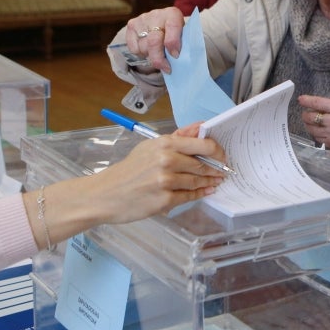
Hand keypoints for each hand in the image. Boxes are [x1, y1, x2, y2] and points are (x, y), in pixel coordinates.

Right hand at [93, 129, 225, 222]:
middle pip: (202, 165)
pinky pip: (189, 196)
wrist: (107, 194)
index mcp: (164, 144)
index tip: (222, 156)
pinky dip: (199, 194)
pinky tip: (205, 191)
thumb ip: (177, 138)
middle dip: (216, 169)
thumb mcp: (150, 147)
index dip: (217, 151)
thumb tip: (200, 128)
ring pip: (197, 181)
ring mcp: (166, 181)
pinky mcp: (164, 200)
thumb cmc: (130, 169)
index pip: (203, 144)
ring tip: (215, 182)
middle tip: (223, 172)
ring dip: (209, 182)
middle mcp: (166, 160)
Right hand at [125, 7, 185, 72]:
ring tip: (158, 54)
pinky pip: (134, 48)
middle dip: (159, 58)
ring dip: (151, 56)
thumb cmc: (176, 34)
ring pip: (143, 47)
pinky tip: (149, 50)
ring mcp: (142, 19)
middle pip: (154, 41)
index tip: (176, 56)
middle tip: (166, 68)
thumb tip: (177, 61)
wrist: (162, 24)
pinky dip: (141, 54)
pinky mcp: (131, 25)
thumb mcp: (183, 37)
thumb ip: (182, 45)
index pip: (172, 27)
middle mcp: (156, 15)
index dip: (173, 43)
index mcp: (173, 14)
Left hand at [298, 94, 329, 159]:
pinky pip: (318, 139)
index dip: (306, 101)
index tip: (301, 100)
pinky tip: (319, 130)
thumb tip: (318, 105)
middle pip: (310, 117)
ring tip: (312, 122)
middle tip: (307, 112)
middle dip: (306, 114)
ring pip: (311, 129)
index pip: (317, 103)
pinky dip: (316, 134)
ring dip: (309, 124)